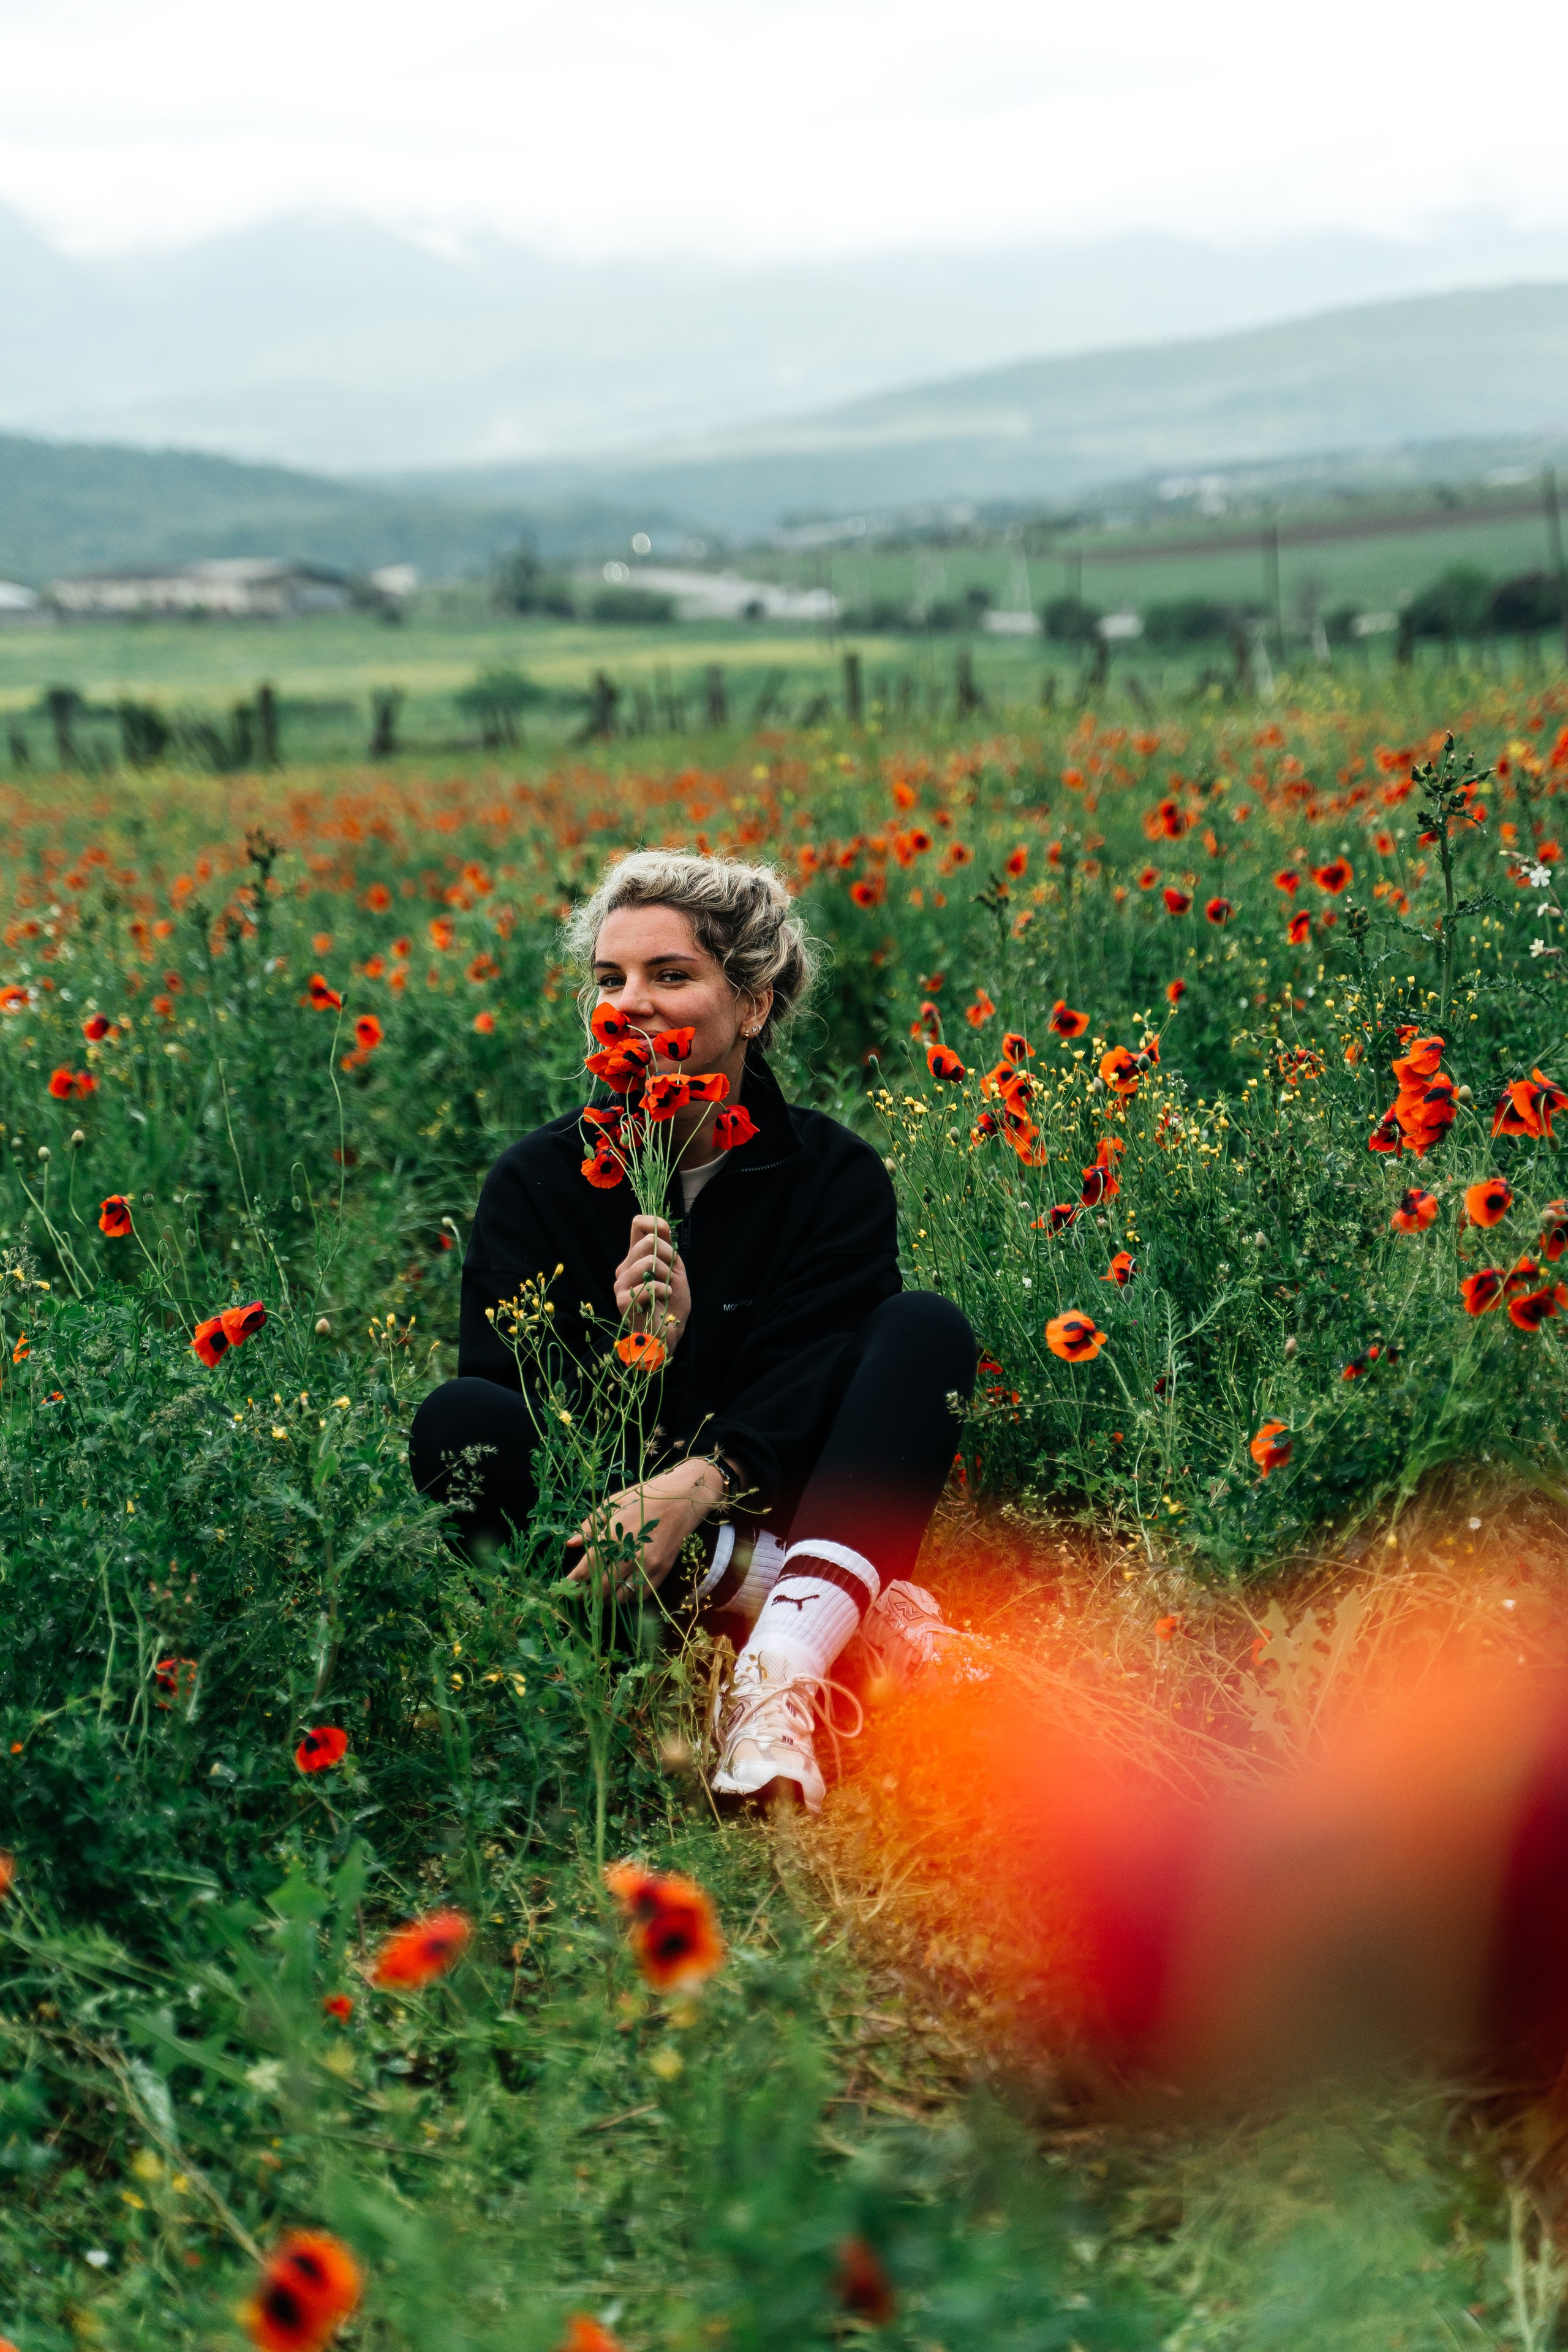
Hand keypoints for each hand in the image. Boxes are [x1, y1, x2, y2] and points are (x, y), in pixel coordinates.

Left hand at [565, 1456, 727, 1594]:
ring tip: (595, 1598)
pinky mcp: (661, 1572)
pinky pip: (640, 1596)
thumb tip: (570, 1544)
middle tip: (575, 1597)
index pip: (587, 1568)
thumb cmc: (644, 1497)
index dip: (573, 1581)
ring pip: (620, 1596)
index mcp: (613, 1536)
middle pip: (601, 1587)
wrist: (682, 1499)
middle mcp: (629, 1555)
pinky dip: (626, 1599)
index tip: (563, 1587)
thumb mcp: (613, 1504)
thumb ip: (590, 1526)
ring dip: (605, 1600)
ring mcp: (647, 1566)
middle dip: (585, 1595)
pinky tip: (618, 1594)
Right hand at [614, 1214, 690, 1348]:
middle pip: (649, 1241)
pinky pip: (648, 1285)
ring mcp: (621, 1283)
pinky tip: (664, 1298)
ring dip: (667, 1276)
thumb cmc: (671, 1304)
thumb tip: (659, 1224)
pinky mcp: (622, 1300)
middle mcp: (625, 1268)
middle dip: (669, 1257)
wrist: (668, 1335)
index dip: (656, 1224)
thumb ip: (667, 1248)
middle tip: (671, 1276)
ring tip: (668, 1290)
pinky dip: (664, 1291)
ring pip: (648, 1261)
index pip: (638, 1224)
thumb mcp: (674, 1270)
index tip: (668, 1239)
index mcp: (636, 1258)